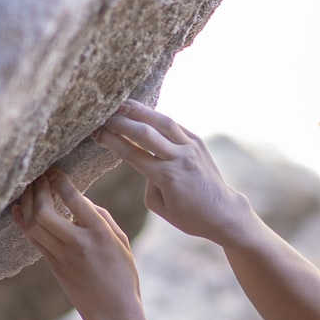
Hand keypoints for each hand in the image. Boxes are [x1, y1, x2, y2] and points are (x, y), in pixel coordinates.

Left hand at [12, 168, 140, 319]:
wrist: (113, 312)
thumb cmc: (123, 276)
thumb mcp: (120, 241)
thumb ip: (101, 217)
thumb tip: (80, 200)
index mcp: (100, 233)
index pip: (73, 199)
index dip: (59, 181)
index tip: (55, 172)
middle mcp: (78, 243)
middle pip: (44, 211)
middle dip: (37, 190)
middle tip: (38, 178)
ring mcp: (62, 256)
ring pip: (33, 225)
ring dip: (27, 203)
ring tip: (28, 190)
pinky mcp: (53, 266)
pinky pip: (32, 238)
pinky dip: (22, 221)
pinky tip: (19, 209)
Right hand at [91, 100, 252, 242]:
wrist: (223, 212)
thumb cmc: (189, 216)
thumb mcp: (160, 207)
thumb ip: (147, 182)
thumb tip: (144, 159)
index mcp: (166, 177)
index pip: (131, 153)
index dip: (112, 140)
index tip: (96, 133)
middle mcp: (179, 158)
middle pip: (144, 132)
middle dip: (120, 122)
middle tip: (102, 116)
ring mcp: (191, 147)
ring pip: (162, 121)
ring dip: (139, 110)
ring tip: (121, 103)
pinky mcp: (198, 142)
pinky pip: (175, 125)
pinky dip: (157, 117)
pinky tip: (144, 112)